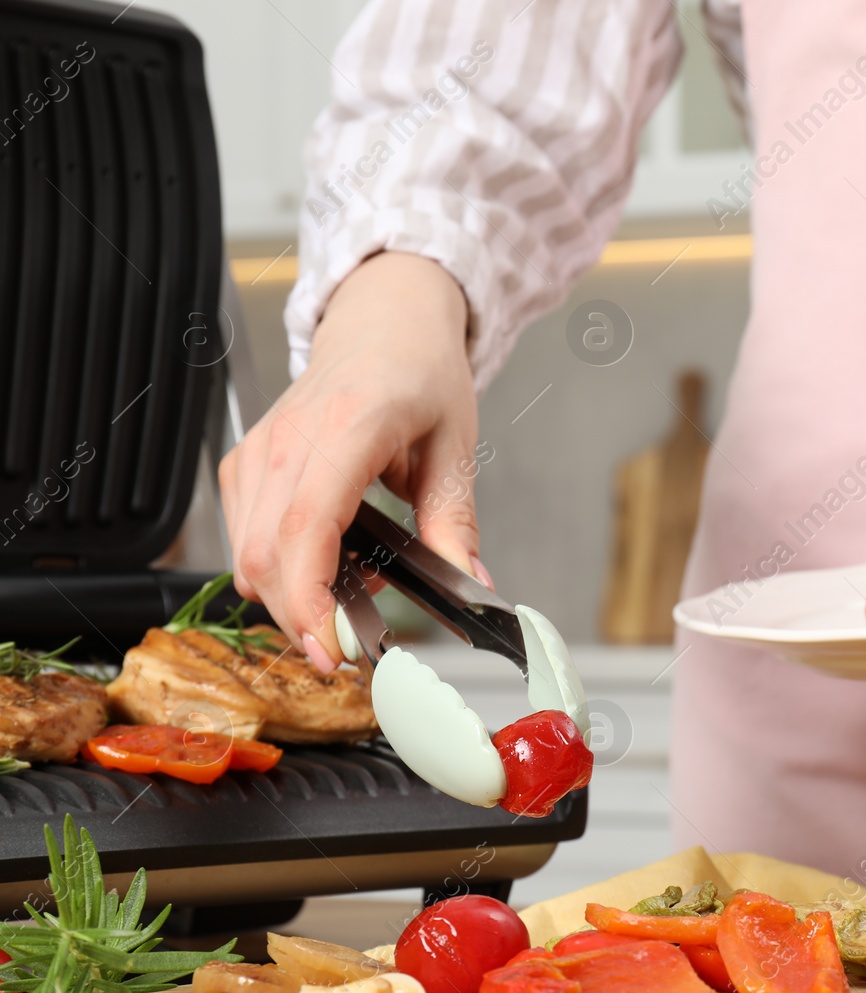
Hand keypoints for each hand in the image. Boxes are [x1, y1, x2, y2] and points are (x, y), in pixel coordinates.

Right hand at [219, 252, 483, 671]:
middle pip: (265, 556)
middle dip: (300, 617)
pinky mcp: (246, 464)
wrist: (383, 321)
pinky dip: (278, 567)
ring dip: (290, 595)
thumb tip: (472, 584)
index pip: (304, 528)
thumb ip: (455, 522)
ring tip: (352, 594)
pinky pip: (243, 536)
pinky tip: (327, 562)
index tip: (332, 646)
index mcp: (348, 427)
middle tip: (348, 648)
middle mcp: (289, 440)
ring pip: (246, 555)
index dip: (309, 599)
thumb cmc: (420, 371)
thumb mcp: (456, 446)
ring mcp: (259, 451)